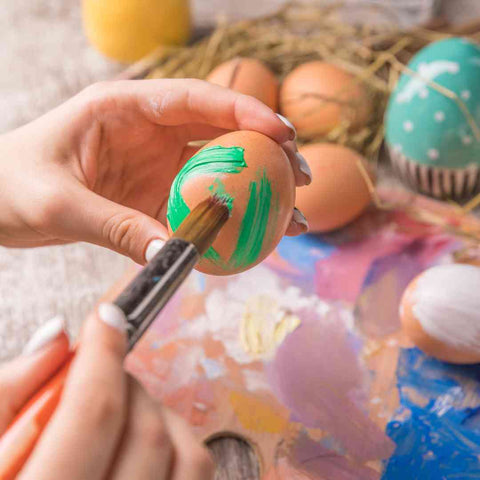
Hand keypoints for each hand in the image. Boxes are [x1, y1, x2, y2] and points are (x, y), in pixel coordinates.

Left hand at [0, 79, 309, 263]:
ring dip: (258, 189)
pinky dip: (230, 219)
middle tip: (302, 174)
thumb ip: (113, 225)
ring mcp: (157, 165)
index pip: (194, 99)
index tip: (282, 133)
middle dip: (268, 149)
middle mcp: (150, 132)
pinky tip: (254, 236)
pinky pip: (202, 204)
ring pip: (220, 170)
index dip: (243, 110)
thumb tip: (170, 254)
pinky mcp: (157, 196)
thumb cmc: (14, 185)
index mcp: (125, 108)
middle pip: (221, 132)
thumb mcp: (57, 203)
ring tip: (296, 212)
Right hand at [0, 309, 213, 479]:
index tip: (106, 317)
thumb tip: (58, 337)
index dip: (103, 353)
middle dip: (124, 383)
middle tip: (98, 373)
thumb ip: (8, 393)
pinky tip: (146, 442)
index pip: (94, 415)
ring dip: (157, 412)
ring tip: (121, 408)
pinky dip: (180, 445)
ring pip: (186, 454)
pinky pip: (197, 477)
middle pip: (146, 431)